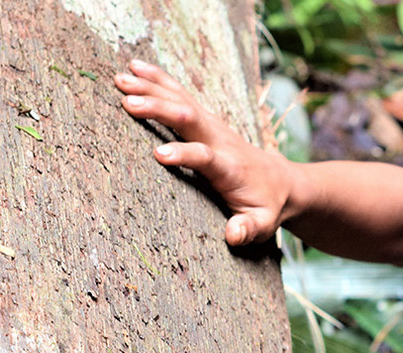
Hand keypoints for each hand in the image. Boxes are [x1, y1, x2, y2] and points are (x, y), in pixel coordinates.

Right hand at [115, 60, 292, 245]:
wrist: (282, 182)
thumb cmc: (266, 207)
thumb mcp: (262, 224)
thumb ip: (249, 229)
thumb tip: (233, 235)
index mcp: (230, 168)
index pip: (206, 157)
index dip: (185, 154)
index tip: (158, 154)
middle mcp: (220, 141)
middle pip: (190, 119)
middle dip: (160, 109)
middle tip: (127, 102)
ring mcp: (213, 126)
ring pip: (182, 101)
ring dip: (152, 88)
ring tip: (121, 78)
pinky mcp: (205, 119)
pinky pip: (180, 96)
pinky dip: (159, 80)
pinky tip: (135, 67)